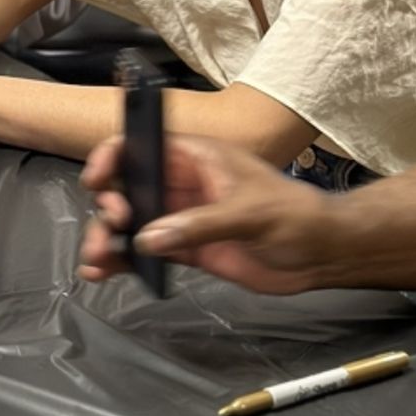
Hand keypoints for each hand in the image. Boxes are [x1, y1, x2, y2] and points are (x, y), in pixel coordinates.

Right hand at [78, 134, 330, 295]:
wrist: (320, 254)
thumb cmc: (296, 216)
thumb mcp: (251, 212)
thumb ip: (199, 224)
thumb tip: (150, 237)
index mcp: (196, 157)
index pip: (142, 143)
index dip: (113, 155)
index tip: (98, 179)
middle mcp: (181, 183)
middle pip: (126, 185)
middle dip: (109, 203)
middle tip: (117, 223)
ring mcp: (181, 217)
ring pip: (130, 221)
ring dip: (106, 237)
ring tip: (95, 260)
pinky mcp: (185, 248)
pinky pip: (143, 251)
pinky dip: (120, 260)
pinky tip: (102, 273)